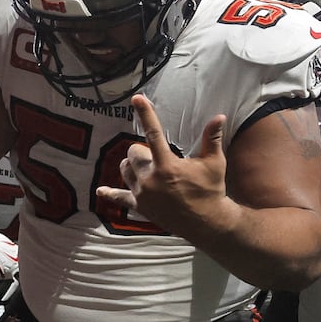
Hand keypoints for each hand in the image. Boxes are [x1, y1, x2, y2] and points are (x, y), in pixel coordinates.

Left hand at [94, 96, 228, 234]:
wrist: (207, 223)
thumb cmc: (212, 191)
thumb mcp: (215, 163)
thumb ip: (212, 139)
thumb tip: (220, 117)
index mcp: (167, 165)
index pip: (153, 133)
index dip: (146, 114)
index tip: (137, 98)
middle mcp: (150, 179)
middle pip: (133, 153)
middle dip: (142, 151)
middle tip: (158, 158)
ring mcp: (143, 194)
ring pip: (125, 170)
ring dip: (132, 166)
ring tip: (147, 170)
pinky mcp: (141, 206)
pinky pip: (120, 198)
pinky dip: (110, 194)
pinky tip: (100, 191)